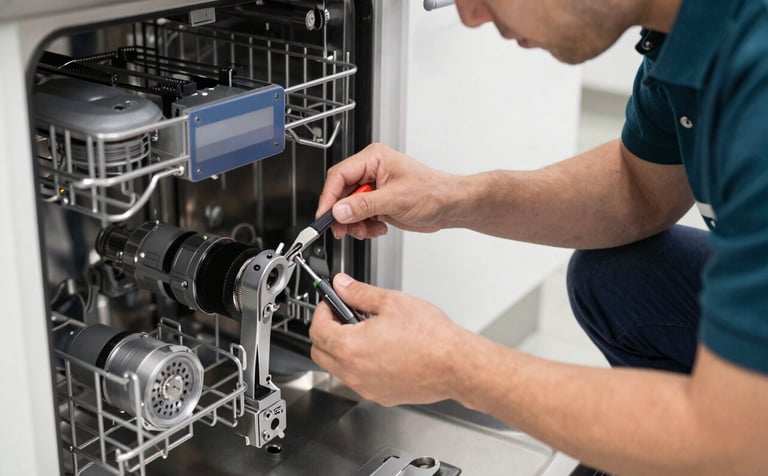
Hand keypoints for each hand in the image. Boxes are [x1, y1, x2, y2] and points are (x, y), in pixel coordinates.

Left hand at [309, 273, 473, 405]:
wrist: (455, 365)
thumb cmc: (430, 337)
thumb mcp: (391, 302)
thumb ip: (359, 293)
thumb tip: (342, 285)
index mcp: (350, 347)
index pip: (317, 329)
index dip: (322, 310)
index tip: (332, 302)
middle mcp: (353, 373)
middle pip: (320, 352)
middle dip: (327, 331)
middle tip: (344, 315)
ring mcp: (366, 387)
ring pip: (338, 367)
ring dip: (343, 348)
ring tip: (368, 330)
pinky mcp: (380, 396)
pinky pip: (358, 379)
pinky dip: (360, 364)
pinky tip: (381, 349)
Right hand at [317, 143, 456, 239]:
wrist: (450, 206)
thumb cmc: (433, 193)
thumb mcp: (396, 199)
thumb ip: (364, 205)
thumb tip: (340, 210)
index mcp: (374, 159)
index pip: (340, 175)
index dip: (329, 197)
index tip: (325, 215)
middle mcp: (371, 171)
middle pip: (341, 193)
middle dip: (342, 214)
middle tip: (343, 230)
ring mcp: (374, 187)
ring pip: (348, 207)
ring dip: (354, 223)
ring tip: (366, 230)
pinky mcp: (377, 202)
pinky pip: (359, 215)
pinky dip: (364, 226)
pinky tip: (378, 228)